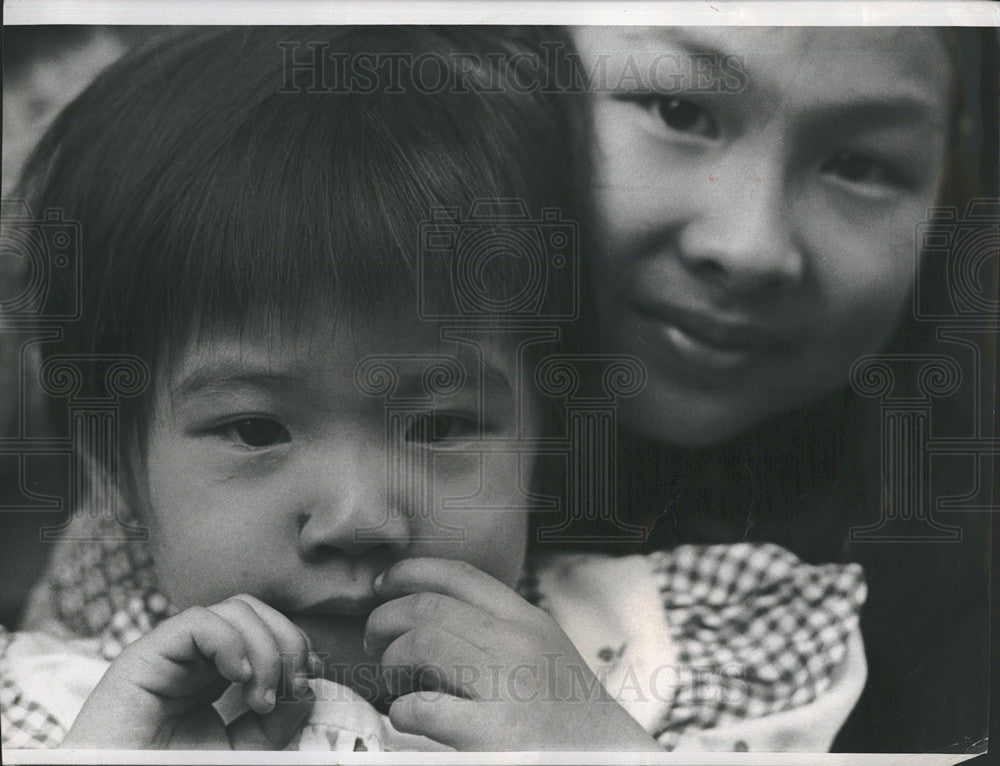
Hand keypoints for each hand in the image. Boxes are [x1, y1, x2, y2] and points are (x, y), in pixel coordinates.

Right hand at [61, 594, 315, 749]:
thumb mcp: (239, 749)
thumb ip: (274, 723)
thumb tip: (306, 689)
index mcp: (215, 672)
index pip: (265, 628)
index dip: (295, 646)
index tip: (306, 683)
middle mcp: (195, 655)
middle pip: (255, 612)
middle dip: (287, 641)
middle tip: (292, 686)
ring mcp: (170, 652)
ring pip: (234, 610)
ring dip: (265, 647)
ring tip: (262, 697)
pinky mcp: (144, 655)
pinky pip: (197, 622)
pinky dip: (231, 642)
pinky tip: (240, 677)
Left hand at [364, 558, 658, 750]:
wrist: (612, 761)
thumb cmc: (568, 713)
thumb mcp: (543, 650)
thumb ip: (497, 627)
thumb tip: (427, 614)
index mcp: (528, 620)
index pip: (459, 574)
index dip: (409, 571)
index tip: (381, 585)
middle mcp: (518, 644)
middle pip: (428, 607)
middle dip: (385, 619)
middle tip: (373, 640)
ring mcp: (507, 687)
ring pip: (420, 644)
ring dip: (390, 660)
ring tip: (391, 679)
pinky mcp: (494, 734)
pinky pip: (422, 708)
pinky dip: (401, 711)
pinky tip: (407, 717)